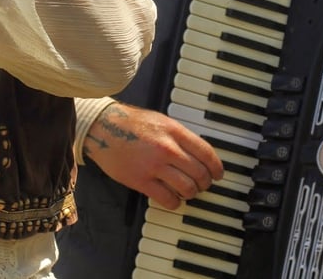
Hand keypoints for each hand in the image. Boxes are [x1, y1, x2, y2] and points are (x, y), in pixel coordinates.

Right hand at [83, 102, 223, 209]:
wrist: (103, 127)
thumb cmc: (131, 123)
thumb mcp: (160, 120)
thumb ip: (179, 136)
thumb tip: (198, 153)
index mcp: (174, 131)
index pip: (206, 152)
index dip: (217, 167)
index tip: (218, 174)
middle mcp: (167, 148)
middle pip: (200, 173)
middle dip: (205, 182)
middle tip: (203, 184)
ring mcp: (155, 166)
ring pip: (187, 188)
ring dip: (192, 193)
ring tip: (188, 191)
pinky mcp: (142, 181)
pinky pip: (168, 199)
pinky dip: (175, 202)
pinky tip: (173, 198)